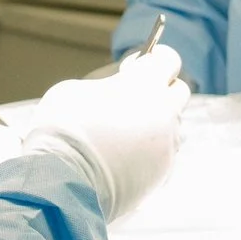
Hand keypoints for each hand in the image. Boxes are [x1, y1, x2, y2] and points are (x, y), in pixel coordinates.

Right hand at [23, 47, 190, 220]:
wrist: (62, 181)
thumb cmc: (63, 128)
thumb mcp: (76, 89)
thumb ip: (108, 84)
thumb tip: (118, 89)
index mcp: (145, 84)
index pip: (168, 59)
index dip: (154, 58)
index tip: (137, 65)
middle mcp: (165, 112)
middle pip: (178, 91)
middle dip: (160, 89)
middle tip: (132, 97)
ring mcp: (167, 146)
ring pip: (173, 126)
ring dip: (157, 123)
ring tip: (125, 132)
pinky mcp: (162, 174)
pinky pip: (164, 154)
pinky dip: (149, 152)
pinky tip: (122, 157)